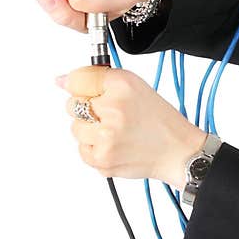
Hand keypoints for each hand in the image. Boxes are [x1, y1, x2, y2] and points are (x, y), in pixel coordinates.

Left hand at [57, 65, 207, 189]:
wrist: (177, 151)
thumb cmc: (158, 120)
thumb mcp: (135, 86)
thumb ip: (96, 79)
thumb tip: (61, 81)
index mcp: (122, 85)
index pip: (77, 78)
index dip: (82, 85)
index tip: (89, 91)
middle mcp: (113, 109)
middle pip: (72, 104)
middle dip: (88, 108)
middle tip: (113, 114)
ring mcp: (105, 137)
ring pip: (76, 129)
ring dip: (91, 131)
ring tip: (116, 132)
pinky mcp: (101, 160)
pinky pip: (82, 149)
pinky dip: (95, 148)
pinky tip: (115, 145)